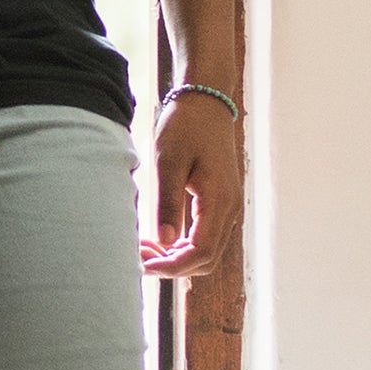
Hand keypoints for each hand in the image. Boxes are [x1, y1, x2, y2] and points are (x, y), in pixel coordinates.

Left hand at [139, 91, 242, 278]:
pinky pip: (206, 236)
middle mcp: (231, 209)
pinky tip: (159, 238)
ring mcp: (229, 206)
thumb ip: (167, 202)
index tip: (143, 264)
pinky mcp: (221, 202)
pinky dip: (184, 245)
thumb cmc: (185, 126)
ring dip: (177, 257)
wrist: (206, 103)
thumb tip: (164, 241)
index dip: (172, 266)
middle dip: (172, 266)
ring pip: (207, 251)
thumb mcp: (169, 161)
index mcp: (220, 201)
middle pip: (206, 259)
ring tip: (145, 248)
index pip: (201, 253)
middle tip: (139, 257)